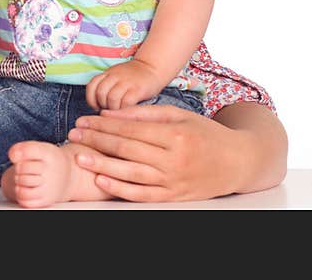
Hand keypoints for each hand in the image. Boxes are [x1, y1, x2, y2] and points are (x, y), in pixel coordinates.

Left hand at [67, 104, 249, 201]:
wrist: (237, 162)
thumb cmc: (205, 133)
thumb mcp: (178, 115)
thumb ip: (144, 113)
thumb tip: (110, 113)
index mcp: (175, 134)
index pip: (130, 129)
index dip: (103, 124)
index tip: (83, 120)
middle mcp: (174, 159)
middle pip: (126, 149)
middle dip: (96, 140)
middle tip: (74, 134)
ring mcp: (173, 181)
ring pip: (130, 173)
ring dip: (101, 164)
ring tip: (79, 155)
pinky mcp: (174, 197)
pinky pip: (142, 194)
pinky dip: (120, 188)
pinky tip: (101, 179)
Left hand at [85, 60, 162, 109]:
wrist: (152, 67)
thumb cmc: (133, 77)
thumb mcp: (116, 76)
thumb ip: (107, 85)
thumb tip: (97, 105)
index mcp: (108, 73)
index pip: (92, 86)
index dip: (91, 99)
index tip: (96, 107)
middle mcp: (115, 76)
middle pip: (101, 93)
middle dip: (103, 105)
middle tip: (109, 110)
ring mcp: (127, 82)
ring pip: (112, 98)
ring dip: (113, 109)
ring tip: (118, 111)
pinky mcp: (138, 89)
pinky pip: (126, 102)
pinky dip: (124, 109)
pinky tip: (127, 110)